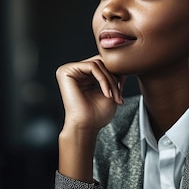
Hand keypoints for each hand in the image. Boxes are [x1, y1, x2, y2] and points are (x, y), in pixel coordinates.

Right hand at [55, 56, 124, 181]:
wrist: (86, 127)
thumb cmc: (97, 114)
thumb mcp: (111, 91)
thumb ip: (115, 76)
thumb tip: (122, 63)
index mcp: (82, 75)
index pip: (102, 64)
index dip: (115, 74)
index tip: (121, 90)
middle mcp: (74, 71)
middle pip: (101, 62)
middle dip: (113, 77)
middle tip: (119, 94)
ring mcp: (69, 70)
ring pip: (98, 64)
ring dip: (110, 80)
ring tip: (113, 96)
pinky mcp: (66, 71)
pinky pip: (92, 67)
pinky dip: (104, 80)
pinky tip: (107, 93)